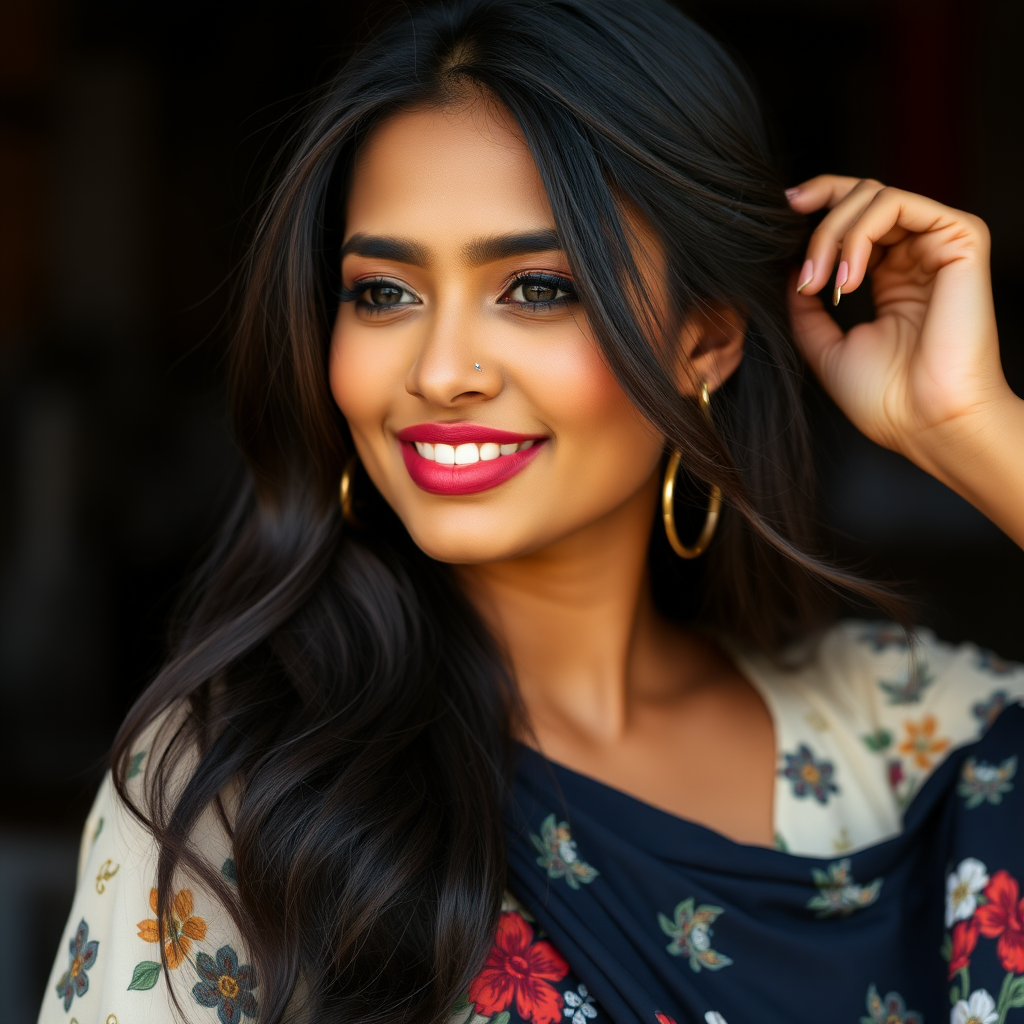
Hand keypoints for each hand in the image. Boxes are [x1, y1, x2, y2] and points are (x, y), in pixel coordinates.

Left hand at [785, 175, 1023, 545]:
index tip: (780, 211)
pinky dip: (858, 234)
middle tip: (804, 276)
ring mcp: (938, 245)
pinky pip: (896, 203)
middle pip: (860, 196)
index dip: (817, 204)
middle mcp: (916, 255)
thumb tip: (788, 266)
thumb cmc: (884, 398)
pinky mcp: (961, 238)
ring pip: (874, 195)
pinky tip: (847, 280)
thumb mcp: (822, 345)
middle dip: (817, 225)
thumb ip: (803, 306)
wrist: (924, 422)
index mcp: (891, 278)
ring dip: (832, 233)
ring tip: (821, 284)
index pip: (853, 217)